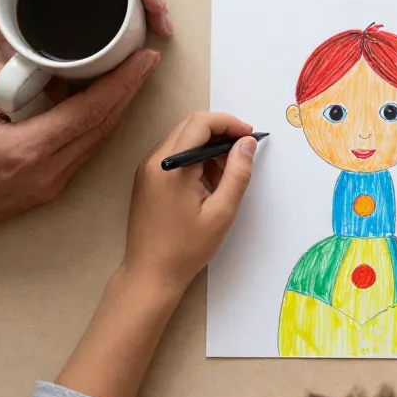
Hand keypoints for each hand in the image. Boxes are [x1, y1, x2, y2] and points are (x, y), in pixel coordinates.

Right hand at [0, 50, 159, 274]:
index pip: (90, 111)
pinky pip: (83, 149)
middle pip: (104, 125)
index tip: (142, 60)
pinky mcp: (49, 186)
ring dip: (116, 107)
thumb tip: (30, 63)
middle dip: (130, 90)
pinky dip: (96, 123)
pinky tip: (99, 103)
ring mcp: (53, 182)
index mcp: (29, 150)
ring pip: (98, 139)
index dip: (122, 83)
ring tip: (129, 75)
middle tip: (146, 60)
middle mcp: (50, 170)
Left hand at [122, 113, 256, 288]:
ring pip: (182, 139)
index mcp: (171, 166)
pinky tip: (207, 182)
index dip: (229, 123)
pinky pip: (173, 154)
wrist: (150, 274)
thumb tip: (247, 142)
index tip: (249, 136)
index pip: (200, 123)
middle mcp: (154, 160)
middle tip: (241, 154)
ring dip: (207, 146)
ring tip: (225, 175)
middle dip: (220, 133)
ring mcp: (147, 168)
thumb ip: (237, 173)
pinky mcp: (146, 178)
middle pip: (190, 126)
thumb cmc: (187, 248)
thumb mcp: (221, 212)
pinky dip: (194, 158)